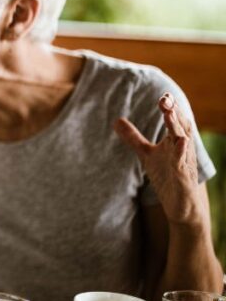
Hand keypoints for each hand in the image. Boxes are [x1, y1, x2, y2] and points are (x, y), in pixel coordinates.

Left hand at [115, 93, 209, 226]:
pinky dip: (180, 153)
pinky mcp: (184, 179)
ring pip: (183, 143)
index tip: (163, 95)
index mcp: (174, 142)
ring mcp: (184, 164)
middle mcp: (182, 150)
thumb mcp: (146, 155)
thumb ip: (134, 138)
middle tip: (165, 99)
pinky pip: (182, 165)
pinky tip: (180, 142)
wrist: (180, 206)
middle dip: (174, 113)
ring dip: (176, 127)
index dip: (170, 108)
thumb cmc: (167, 176)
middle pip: (180, 127)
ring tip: (170, 113)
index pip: (174, 121)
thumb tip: (116, 120)